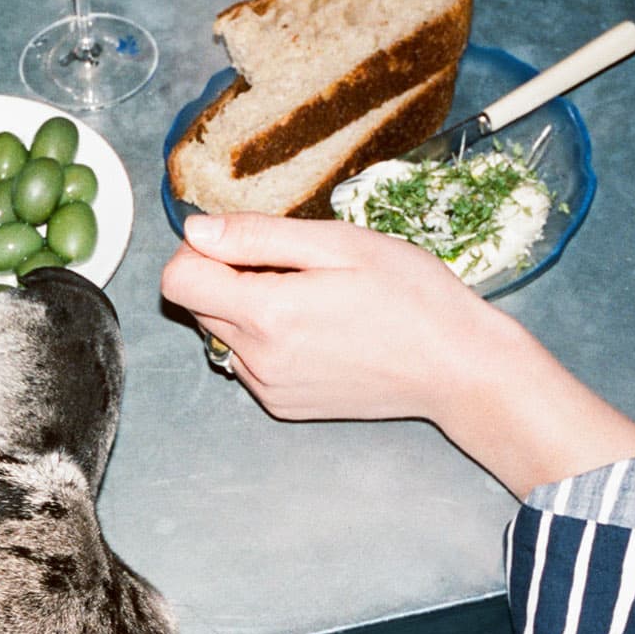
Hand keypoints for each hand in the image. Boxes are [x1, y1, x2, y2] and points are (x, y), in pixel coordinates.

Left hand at [161, 213, 507, 422]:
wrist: (456, 367)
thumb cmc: (410, 296)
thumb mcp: (338, 243)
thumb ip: (257, 236)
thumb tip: (195, 229)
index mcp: (266, 315)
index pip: (177, 281)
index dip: (199, 251)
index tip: (241, 241)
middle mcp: (257, 360)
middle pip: (198, 305)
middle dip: (228, 275)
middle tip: (293, 265)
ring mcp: (268, 388)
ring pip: (221, 333)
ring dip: (248, 308)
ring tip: (311, 297)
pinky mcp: (282, 404)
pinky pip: (248, 360)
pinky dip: (268, 338)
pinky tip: (317, 327)